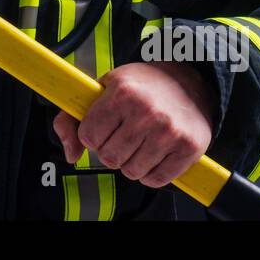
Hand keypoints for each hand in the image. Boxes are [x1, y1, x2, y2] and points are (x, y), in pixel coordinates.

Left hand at [53, 62, 214, 188]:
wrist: (187, 80)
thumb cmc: (141, 86)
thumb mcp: (102, 88)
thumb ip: (72, 119)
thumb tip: (71, 155)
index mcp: (122, 92)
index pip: (88, 136)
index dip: (92, 134)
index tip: (103, 127)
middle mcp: (146, 111)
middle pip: (109, 158)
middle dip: (111, 150)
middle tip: (123, 134)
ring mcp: (169, 131)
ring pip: (131, 171)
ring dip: (131, 162)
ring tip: (140, 142)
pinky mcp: (188, 147)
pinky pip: (156, 179)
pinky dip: (151, 173)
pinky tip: (154, 153)